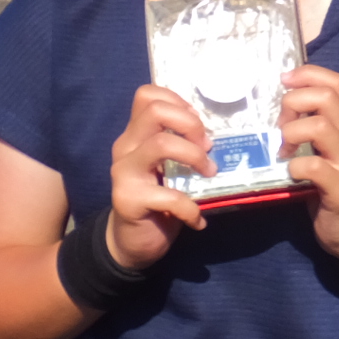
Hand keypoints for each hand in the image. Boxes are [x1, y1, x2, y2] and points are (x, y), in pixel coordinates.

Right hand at [108, 83, 211, 269]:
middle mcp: (126, 147)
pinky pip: (168, 195)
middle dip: (190, 125)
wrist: (132, 243)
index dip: (179, 102)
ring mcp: (124, 172)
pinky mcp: (128, 199)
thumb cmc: (157, 202)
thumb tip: (213, 138)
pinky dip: (191, 208)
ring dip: (194, 157)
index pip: (148, 95)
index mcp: (136, 135)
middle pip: (155, 111)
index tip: (198, 126)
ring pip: (161, 144)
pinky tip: (198, 220)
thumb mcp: (168, 169)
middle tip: (206, 148)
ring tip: (208, 174)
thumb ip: (180, 147)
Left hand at [280, 64, 338, 257]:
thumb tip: (279, 105)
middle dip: (295, 102)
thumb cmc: (333, 186)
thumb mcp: (325, 150)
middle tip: (281, 123)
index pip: (335, 83)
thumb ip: (310, 127)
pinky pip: (313, 167)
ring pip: (321, 127)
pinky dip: (294, 167)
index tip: (284, 81)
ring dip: (293, 133)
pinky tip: (290, 174)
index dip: (308, 74)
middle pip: (326, 98)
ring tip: (283, 149)